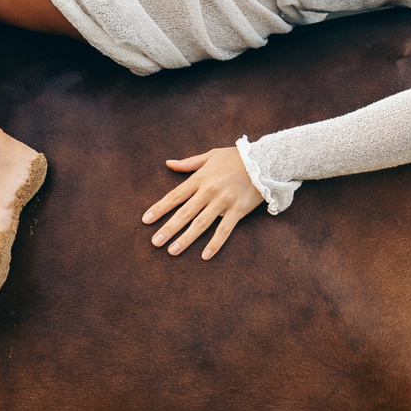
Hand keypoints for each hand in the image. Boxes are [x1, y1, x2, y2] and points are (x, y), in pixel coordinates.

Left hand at [142, 147, 264, 258]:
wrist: (265, 161)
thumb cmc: (236, 158)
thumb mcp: (211, 155)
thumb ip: (188, 163)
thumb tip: (168, 163)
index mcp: (200, 178)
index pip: (174, 196)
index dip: (159, 208)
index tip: (146, 220)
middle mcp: (209, 191)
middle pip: (184, 213)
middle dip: (168, 228)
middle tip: (154, 242)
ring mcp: (223, 202)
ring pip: (201, 224)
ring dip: (185, 239)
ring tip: (172, 251)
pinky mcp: (238, 211)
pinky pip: (224, 230)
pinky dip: (214, 243)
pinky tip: (205, 255)